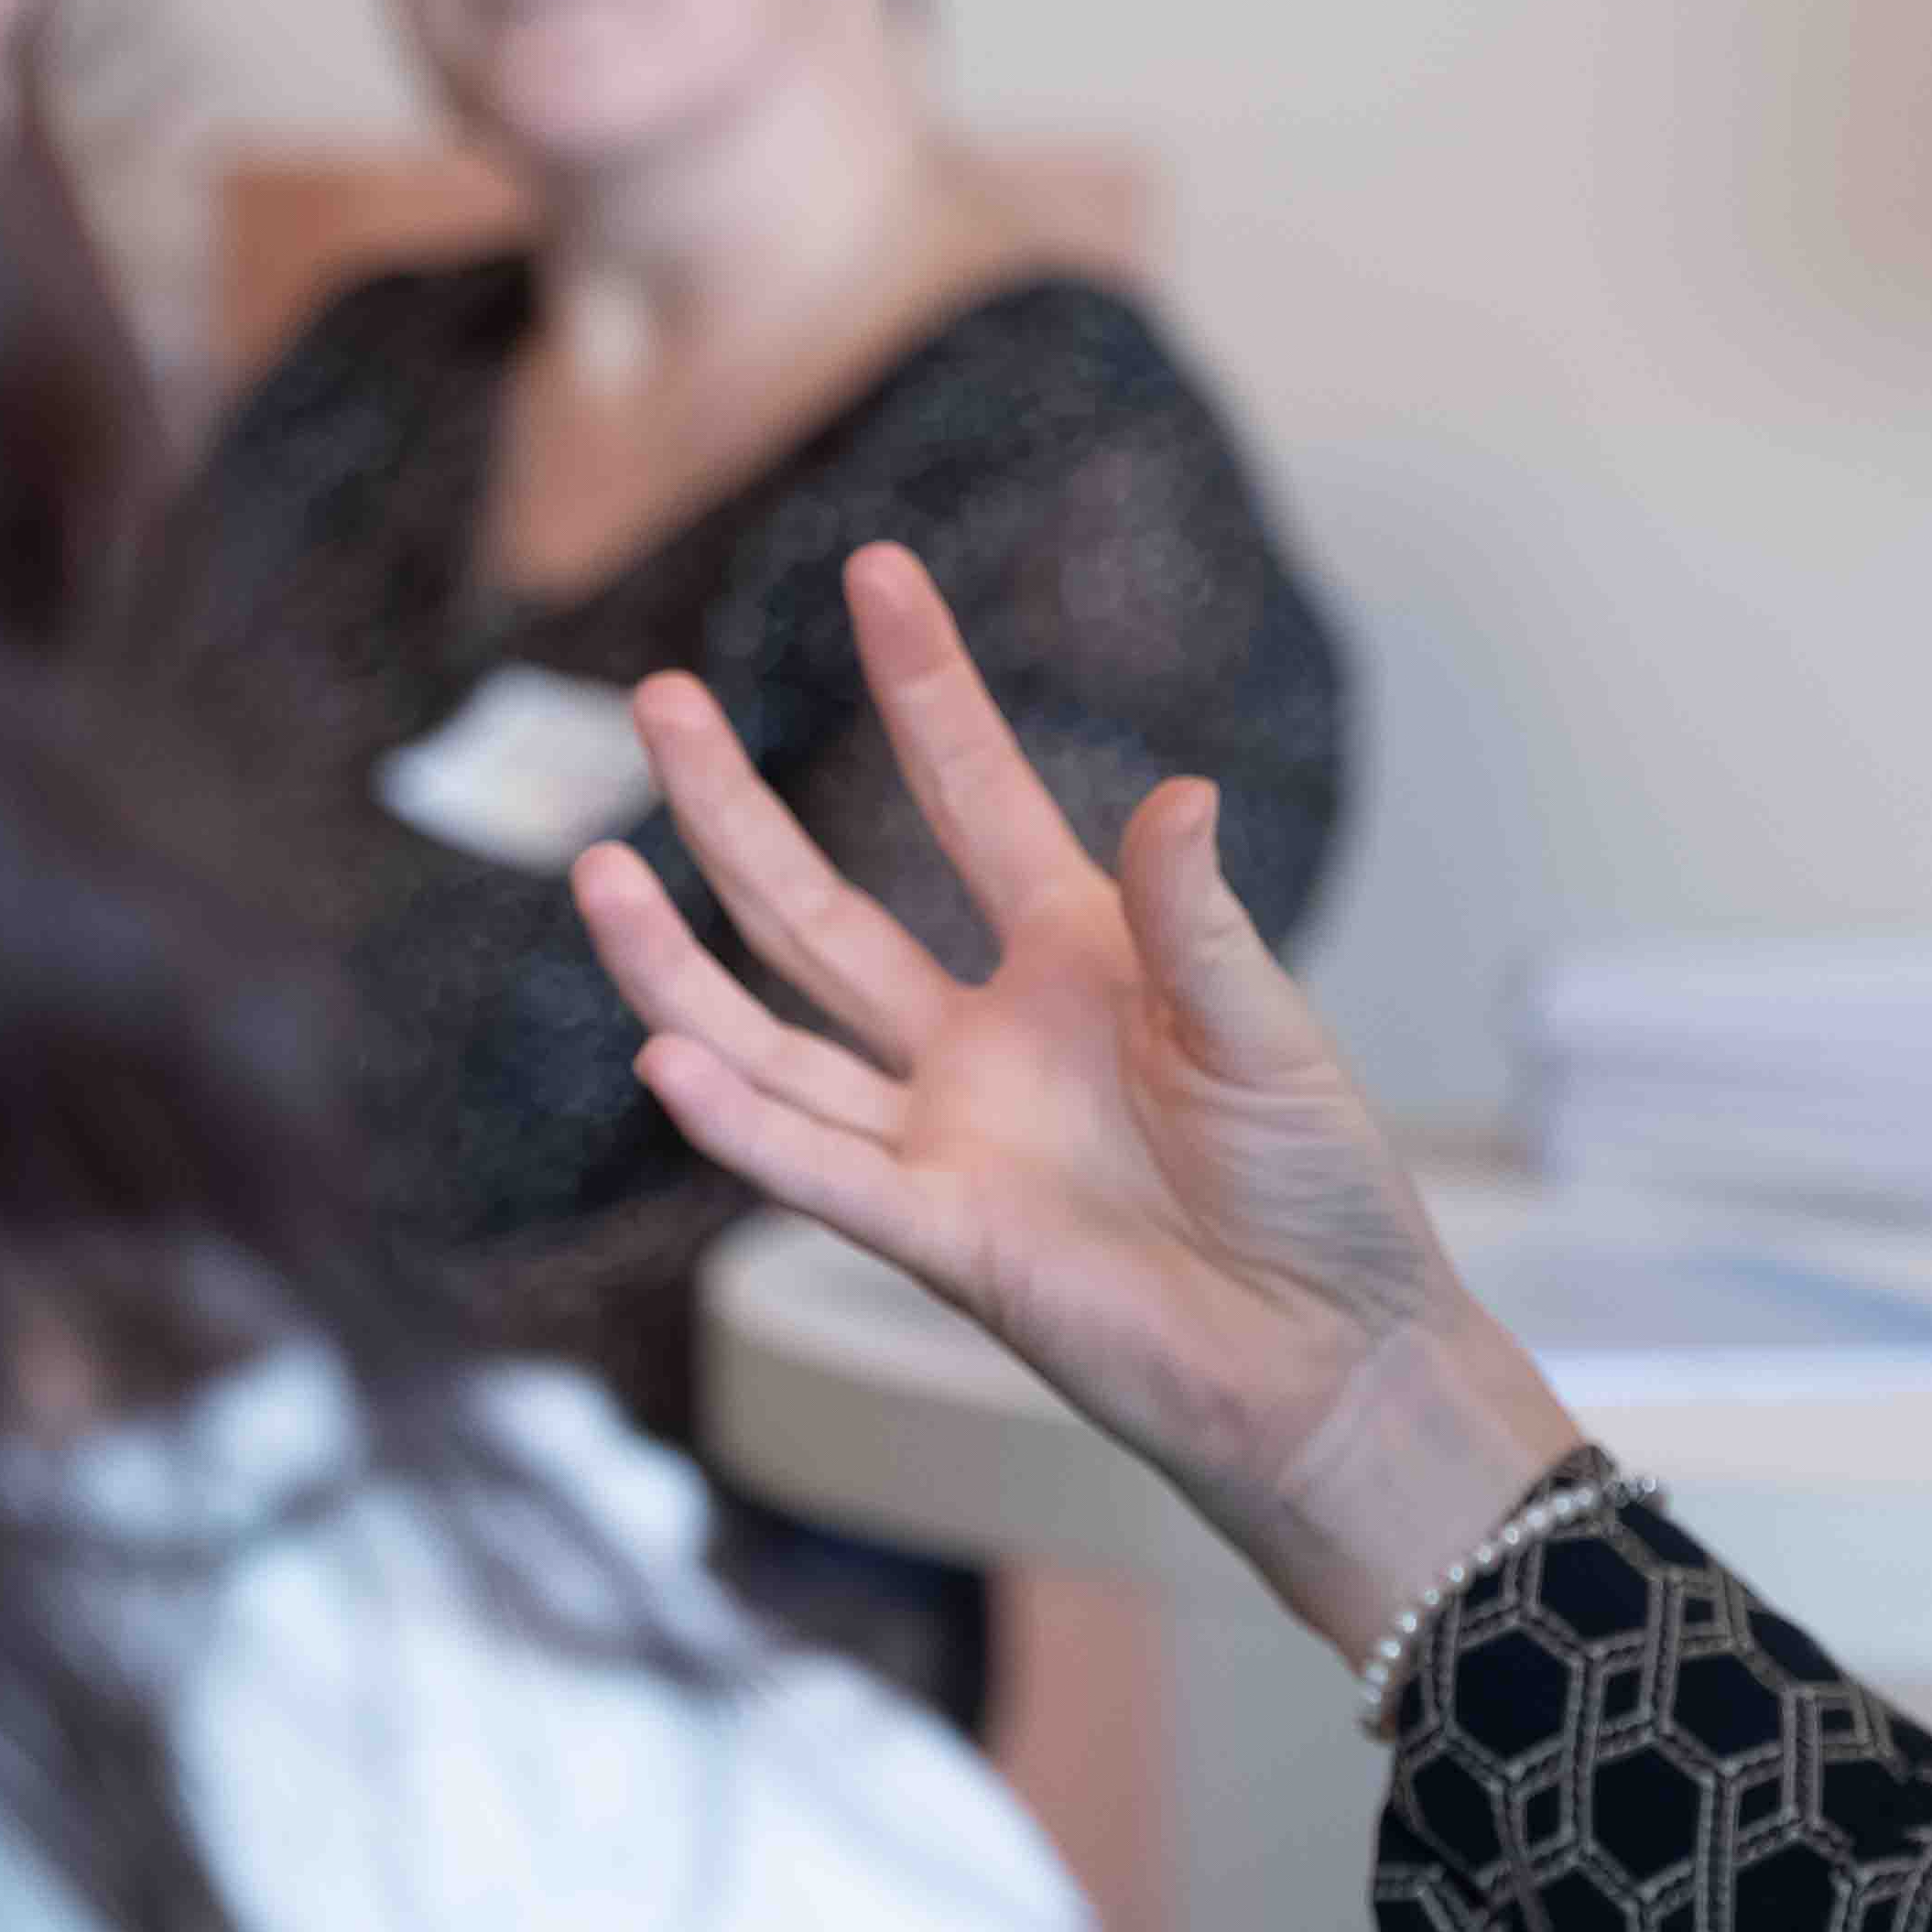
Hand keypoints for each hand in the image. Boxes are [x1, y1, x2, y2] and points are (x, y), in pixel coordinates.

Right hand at [572, 542, 1583, 1656]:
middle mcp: (986, 1039)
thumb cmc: (1317, 1192)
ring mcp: (948, 1138)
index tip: (878, 569)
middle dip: (734, 808)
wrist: (1332, 1362)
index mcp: (1077, 959)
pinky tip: (667, 1058)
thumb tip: (1178, 793)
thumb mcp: (1263, 1031)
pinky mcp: (946, 1241)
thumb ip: (1198, 921)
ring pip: (775, 1038)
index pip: (974, 795)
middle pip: (821, 909)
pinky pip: (822, 1170)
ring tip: (599, 868)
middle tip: (660, 697)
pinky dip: (743, 1123)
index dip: (926, 687)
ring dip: (681, 965)